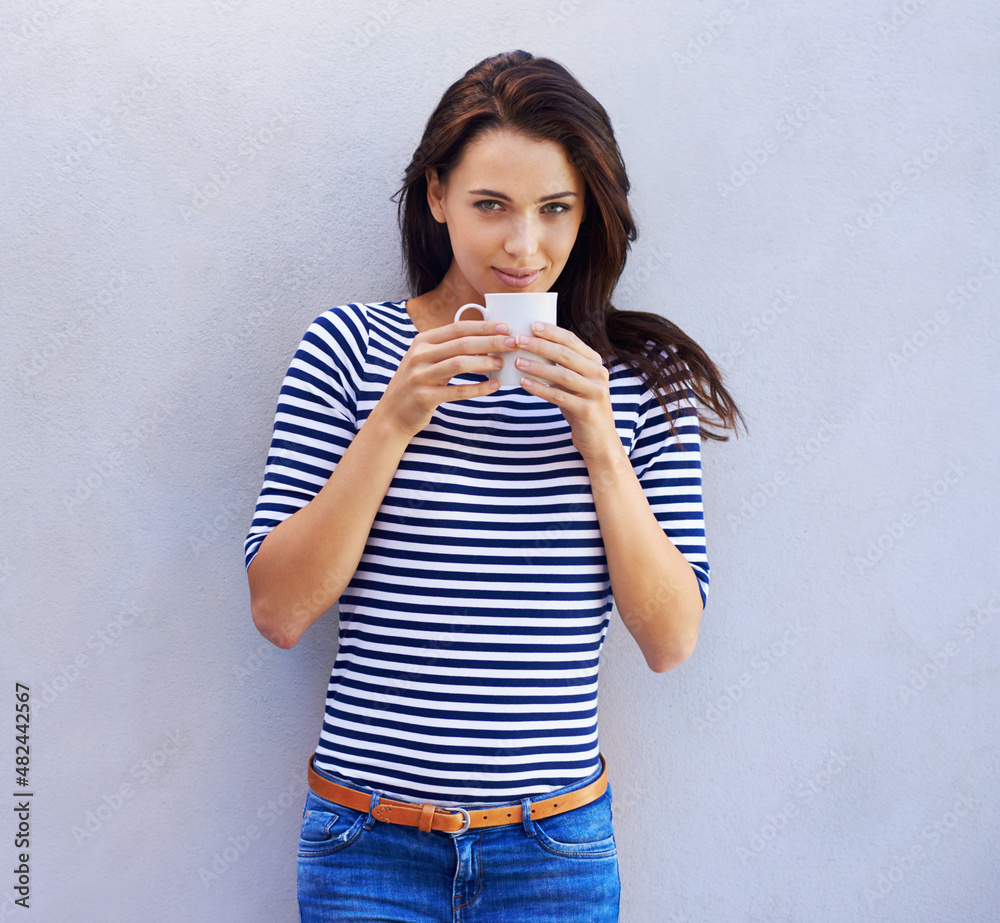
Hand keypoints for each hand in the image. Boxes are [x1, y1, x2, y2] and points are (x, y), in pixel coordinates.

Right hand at [378, 319, 516, 437]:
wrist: (392, 414)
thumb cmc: (417, 383)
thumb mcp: (426, 360)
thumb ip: (449, 348)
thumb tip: (485, 341)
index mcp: (422, 341)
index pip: (457, 328)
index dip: (483, 326)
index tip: (505, 327)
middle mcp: (419, 355)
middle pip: (462, 344)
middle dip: (490, 342)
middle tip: (512, 343)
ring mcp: (420, 376)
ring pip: (460, 364)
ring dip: (485, 362)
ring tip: (502, 363)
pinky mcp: (425, 397)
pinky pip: (457, 391)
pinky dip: (478, 388)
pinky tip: (494, 386)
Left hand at [513, 322, 621, 462]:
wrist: (600, 440)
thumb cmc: (581, 407)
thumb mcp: (575, 383)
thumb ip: (562, 366)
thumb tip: (533, 346)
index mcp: (595, 363)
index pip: (571, 340)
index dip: (551, 331)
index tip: (531, 324)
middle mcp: (598, 374)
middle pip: (565, 354)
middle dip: (539, 345)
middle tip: (517, 340)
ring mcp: (595, 392)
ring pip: (562, 374)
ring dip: (537, 366)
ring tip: (517, 361)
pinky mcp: (587, 410)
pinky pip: (559, 396)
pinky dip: (540, 388)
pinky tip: (524, 383)